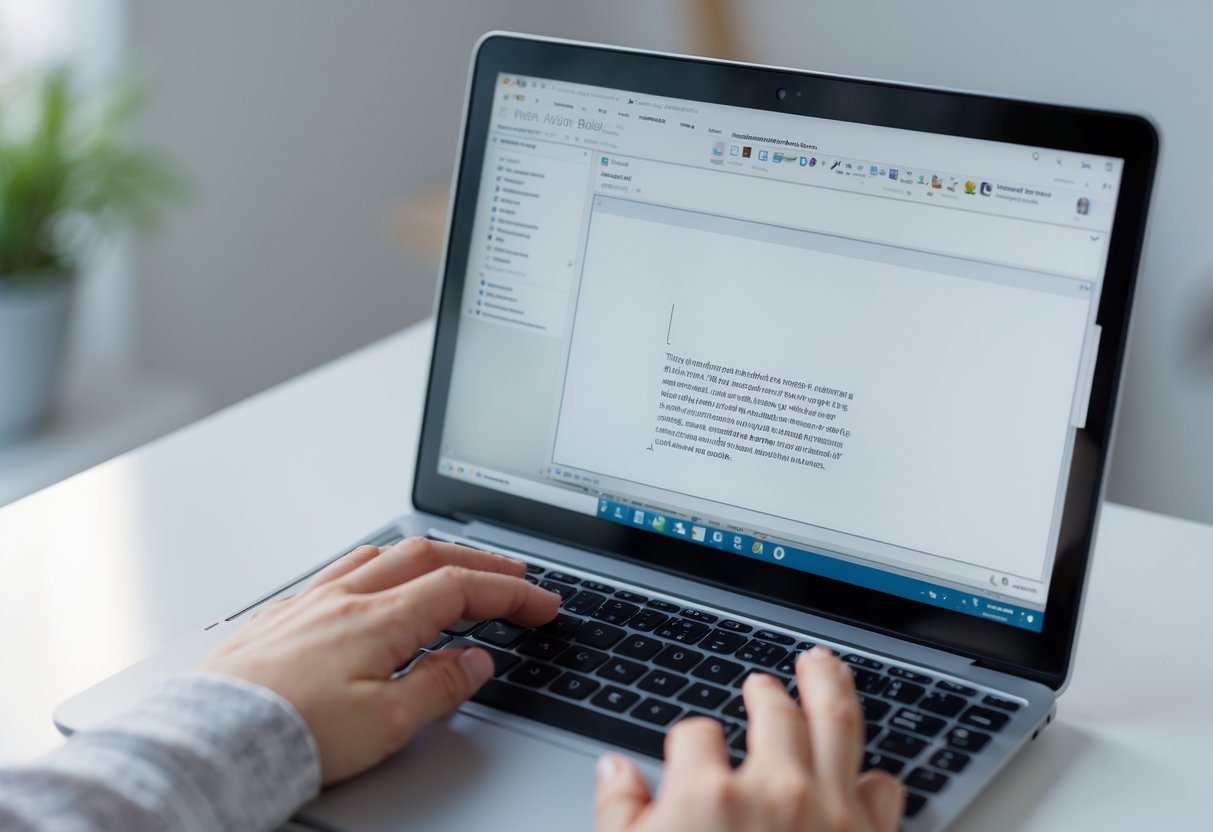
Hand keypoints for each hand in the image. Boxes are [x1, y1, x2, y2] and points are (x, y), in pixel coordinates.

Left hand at [200, 537, 559, 783]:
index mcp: (378, 620)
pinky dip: (378, 567)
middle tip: (514, 577)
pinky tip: (375, 583)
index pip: (461, 588)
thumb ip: (438, 687)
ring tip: (453, 568)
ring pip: (381, 555)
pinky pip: (340, 570)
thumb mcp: (385, 725)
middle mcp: (344, 598)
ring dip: (429, 556)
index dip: (510, 593)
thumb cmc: (290, 736)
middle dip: (480, 564)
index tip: (541, 603)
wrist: (210, 741)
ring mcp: (310, 602)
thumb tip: (475, 663)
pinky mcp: (281, 616)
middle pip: (427, 557)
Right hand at [595, 647, 903, 831]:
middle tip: (764, 683)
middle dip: (766, 691)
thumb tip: (615, 773)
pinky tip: (868, 768)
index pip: (694, 734)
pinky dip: (876, 776)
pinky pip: (884, 791)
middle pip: (775, 709)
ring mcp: (830, 815)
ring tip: (822, 665)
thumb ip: (619, 815)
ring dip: (830, 686)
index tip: (687, 753)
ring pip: (838, 722)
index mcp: (709, 794)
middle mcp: (777, 791)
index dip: (686, 743)